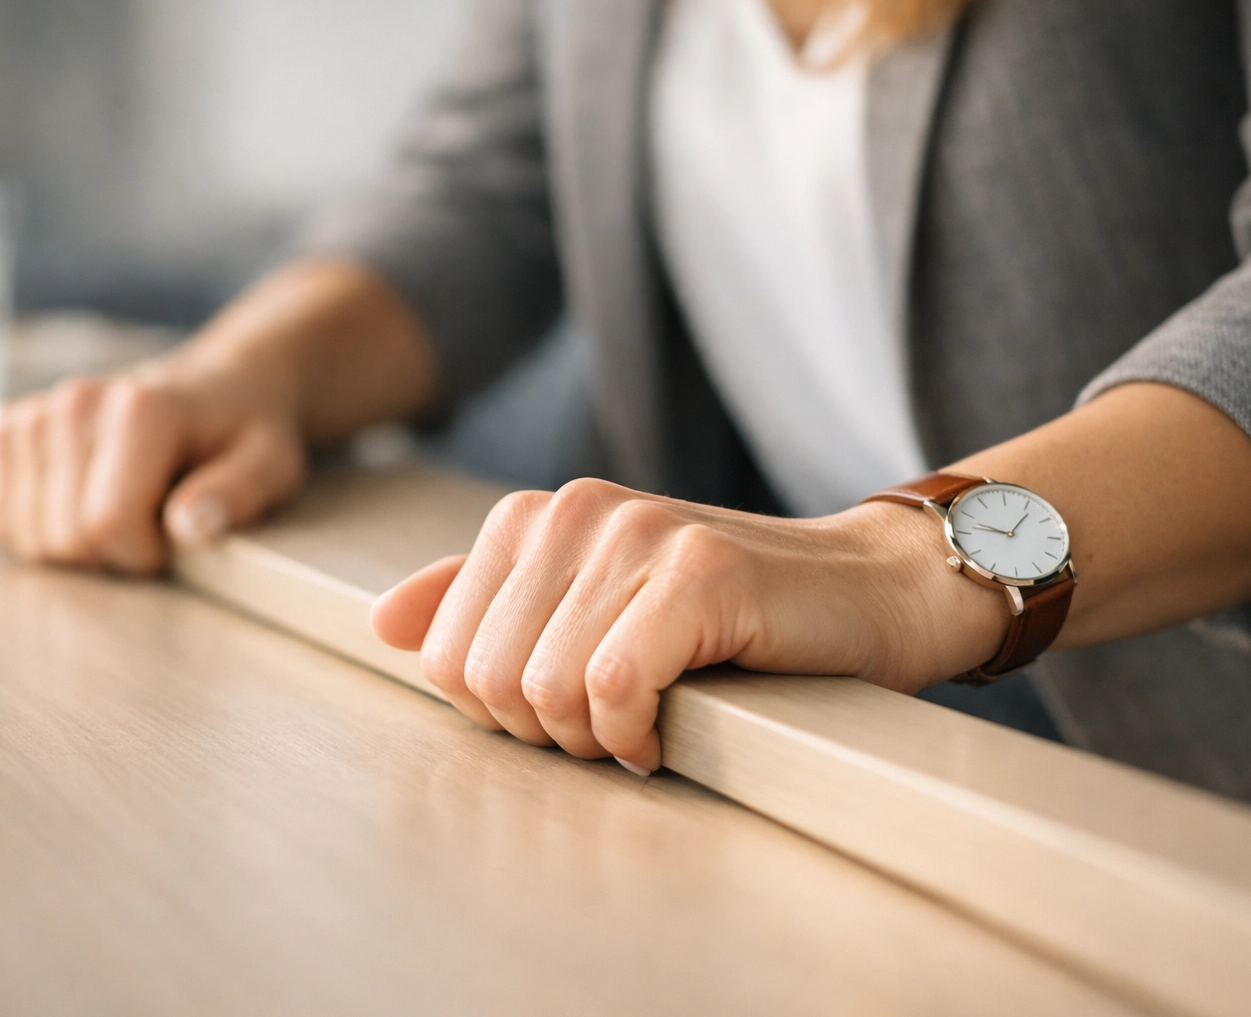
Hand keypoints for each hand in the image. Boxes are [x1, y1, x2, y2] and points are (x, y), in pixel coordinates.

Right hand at [0, 351, 304, 573]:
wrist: (218, 387)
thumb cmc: (244, 433)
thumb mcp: (270, 465)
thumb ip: (235, 494)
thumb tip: (188, 527)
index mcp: (141, 410)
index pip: (107, 524)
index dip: (143, 556)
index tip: (175, 539)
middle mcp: (77, 402)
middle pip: (62, 536)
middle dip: (111, 554)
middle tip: (153, 527)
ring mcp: (36, 413)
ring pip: (25, 534)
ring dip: (78, 544)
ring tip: (125, 509)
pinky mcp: (8, 429)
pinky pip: (2, 517)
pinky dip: (42, 529)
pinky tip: (85, 504)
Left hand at [370, 479, 1008, 771]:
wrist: (867, 592)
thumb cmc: (728, 616)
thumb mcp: (591, 605)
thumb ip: (486, 604)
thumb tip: (382, 623)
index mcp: (533, 517)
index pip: (443, 655)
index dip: (502, 713)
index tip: (569, 713)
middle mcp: (574, 509)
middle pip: (487, 678)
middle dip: (545, 732)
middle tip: (612, 727)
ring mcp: (637, 533)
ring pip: (545, 688)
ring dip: (594, 740)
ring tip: (644, 725)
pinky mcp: (698, 570)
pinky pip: (612, 690)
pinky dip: (635, 736)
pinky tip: (669, 731)